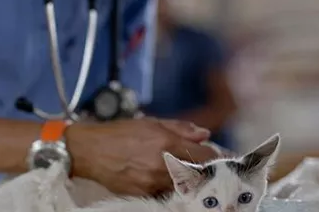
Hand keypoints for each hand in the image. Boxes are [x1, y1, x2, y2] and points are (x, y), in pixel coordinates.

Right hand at [67, 118, 217, 195]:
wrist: (90, 151)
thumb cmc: (120, 133)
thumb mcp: (151, 122)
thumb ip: (180, 128)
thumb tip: (204, 134)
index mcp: (166, 143)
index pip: (205, 156)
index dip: (219, 157)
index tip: (228, 159)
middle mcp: (163, 166)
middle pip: (198, 174)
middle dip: (206, 170)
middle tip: (209, 166)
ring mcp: (153, 184)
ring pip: (183, 185)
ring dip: (190, 179)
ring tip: (184, 170)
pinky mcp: (143, 196)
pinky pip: (166, 192)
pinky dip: (172, 186)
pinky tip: (167, 178)